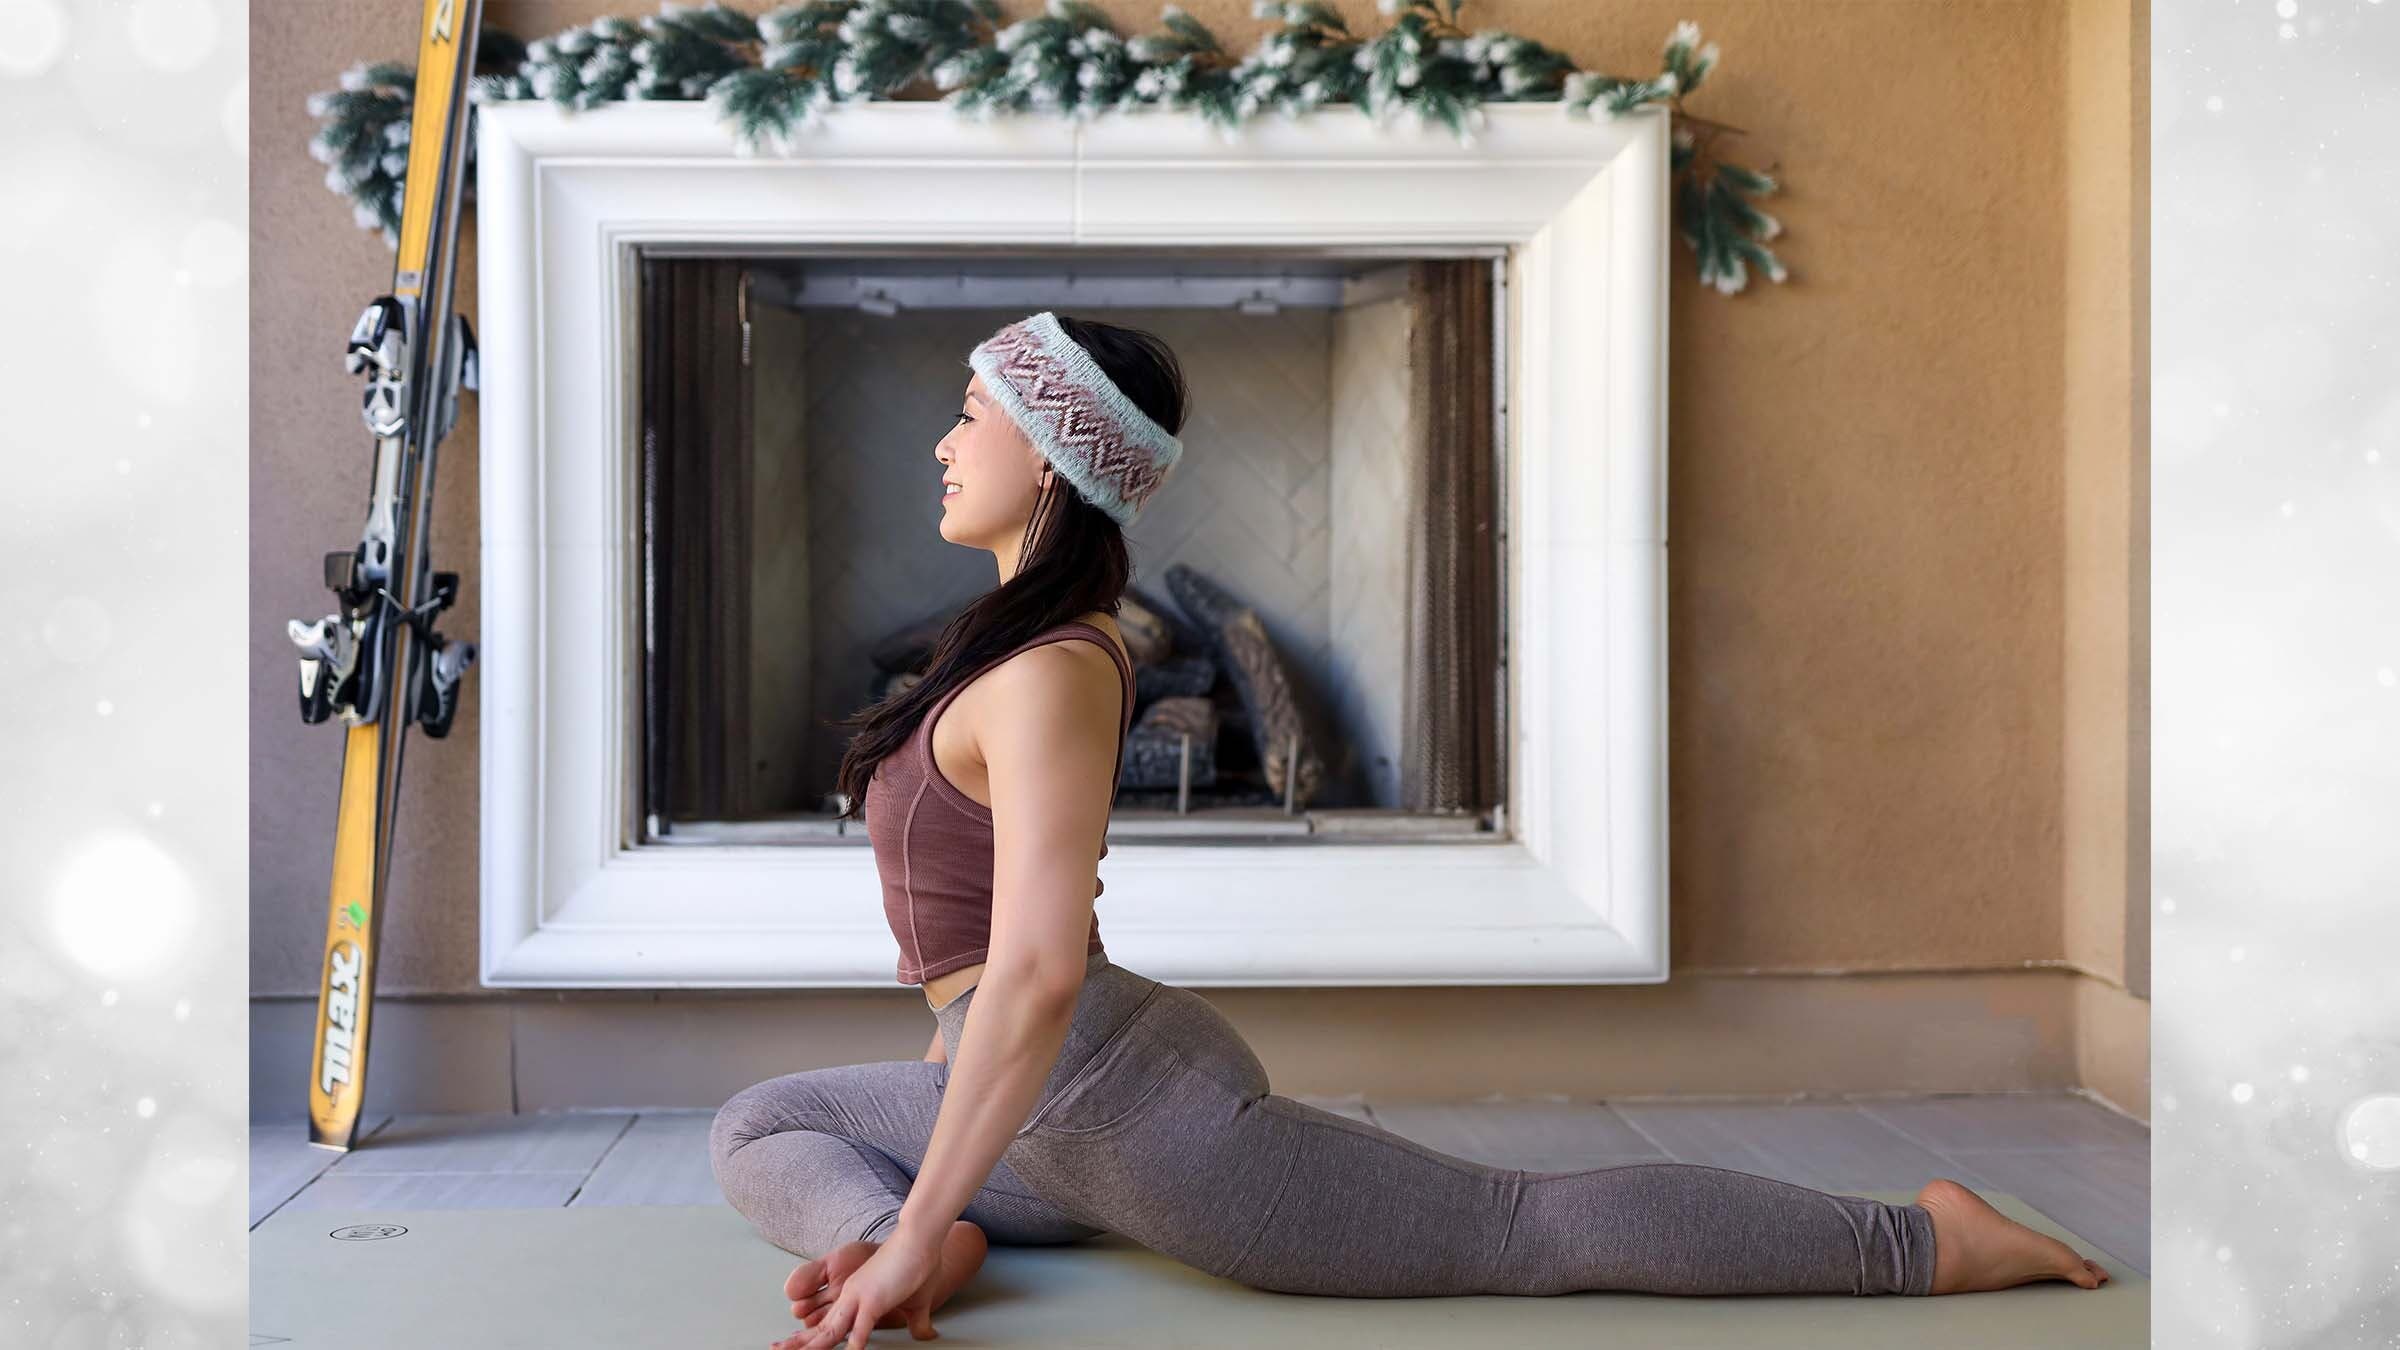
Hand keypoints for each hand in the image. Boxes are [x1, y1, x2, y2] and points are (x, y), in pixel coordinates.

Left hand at [777, 1231, 943, 1349]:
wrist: (920, 1239)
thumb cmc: (919, 1266)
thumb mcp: (916, 1302)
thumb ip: (917, 1321)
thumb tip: (927, 1334)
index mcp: (854, 1296)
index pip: (827, 1323)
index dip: (808, 1337)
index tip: (791, 1345)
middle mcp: (850, 1297)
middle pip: (820, 1329)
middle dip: (798, 1344)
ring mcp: (858, 1298)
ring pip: (830, 1331)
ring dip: (813, 1347)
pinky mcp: (873, 1299)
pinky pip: (860, 1327)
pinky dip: (854, 1343)